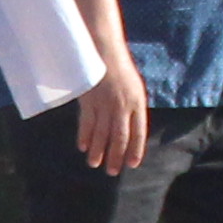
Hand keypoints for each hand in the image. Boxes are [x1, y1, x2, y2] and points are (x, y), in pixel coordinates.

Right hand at [77, 60, 148, 174]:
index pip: (138, 133)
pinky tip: (83, 147)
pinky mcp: (89, 100)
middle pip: (119, 137)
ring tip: (94, 164)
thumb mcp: (135, 88)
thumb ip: (133, 109)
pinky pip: (87, 123)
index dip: (135, 150)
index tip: (132, 164)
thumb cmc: (121, 70)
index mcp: (138, 103)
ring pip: (101, 133)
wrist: (105, 50)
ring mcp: (105, 103)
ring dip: (97, 151)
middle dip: (115, 156)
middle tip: (112, 172)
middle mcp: (122, 106)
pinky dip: (84, 136)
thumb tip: (131, 134)